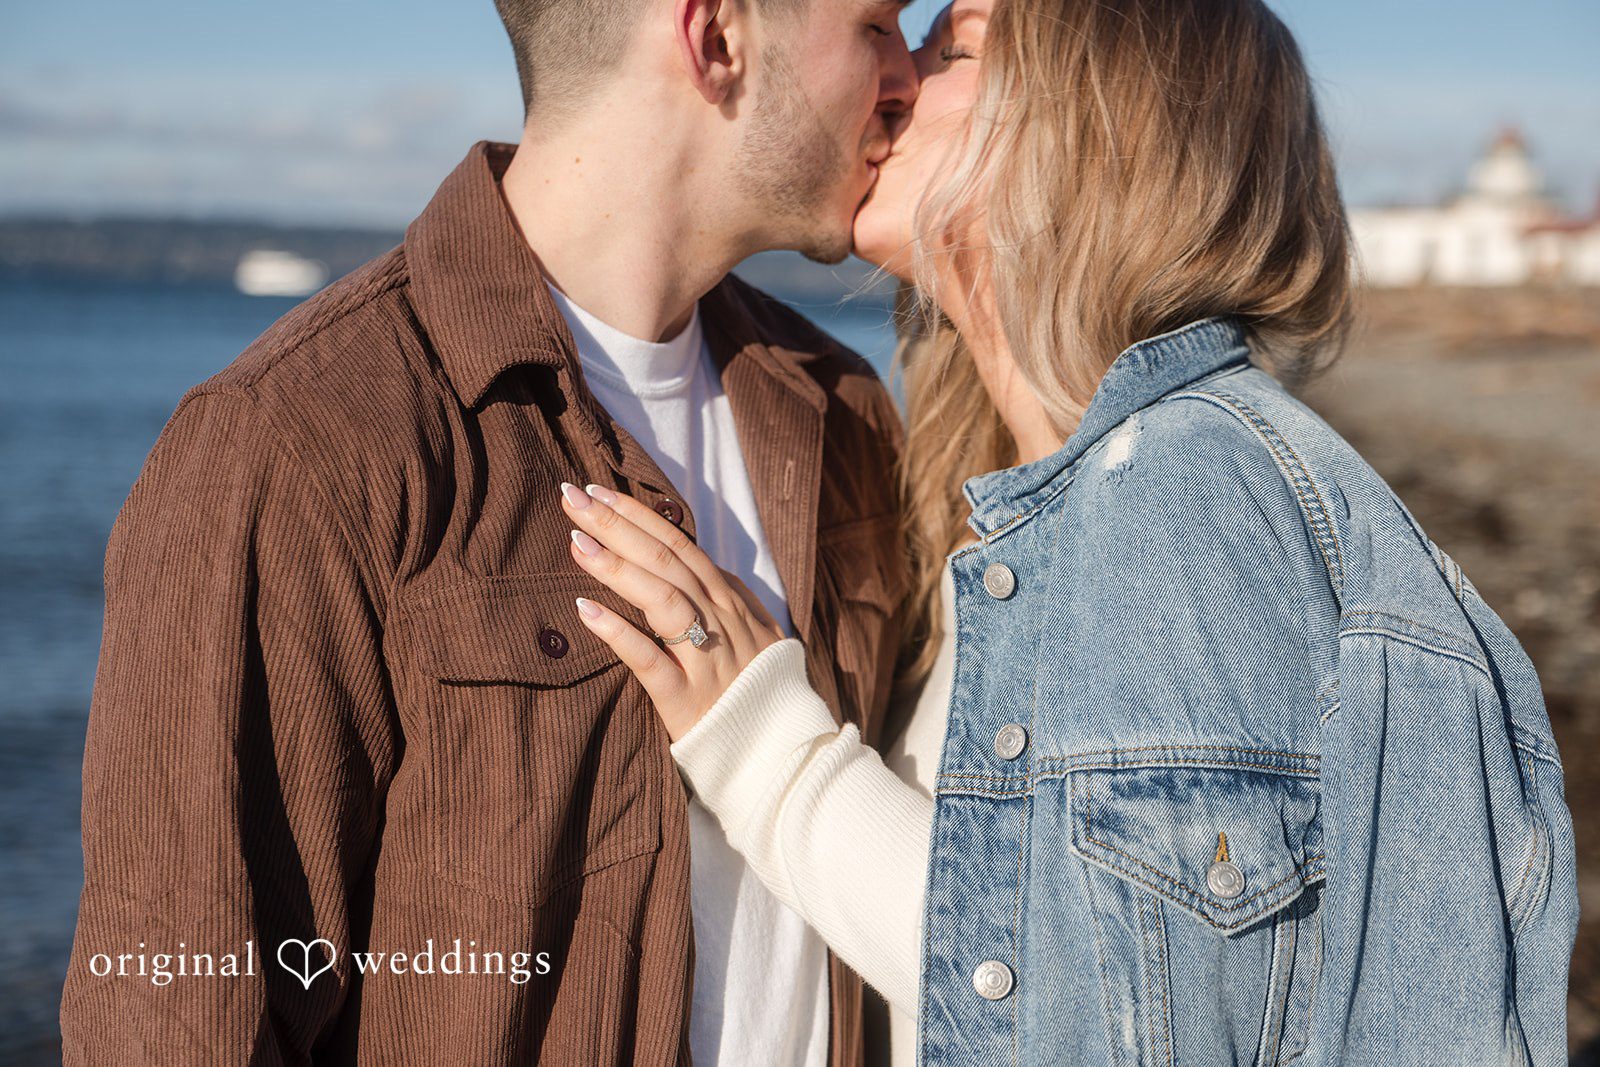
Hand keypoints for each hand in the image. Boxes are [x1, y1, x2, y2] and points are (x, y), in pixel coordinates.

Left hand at [559, 482, 785, 740]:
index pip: (679, 545)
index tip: (597, 492)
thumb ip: (730, 597)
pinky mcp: (685, 699)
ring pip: (662, 599)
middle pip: (666, 561)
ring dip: (618, 566)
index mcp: (729, 601)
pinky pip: (649, 660)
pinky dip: (617, 632)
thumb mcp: (756, 632)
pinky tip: (585, 609)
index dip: (638, 516)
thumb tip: (704, 564)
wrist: (781, 750)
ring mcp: (705, 659)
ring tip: (577, 542)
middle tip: (572, 498)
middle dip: (618, 525)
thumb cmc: (760, 690)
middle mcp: (720, 621)